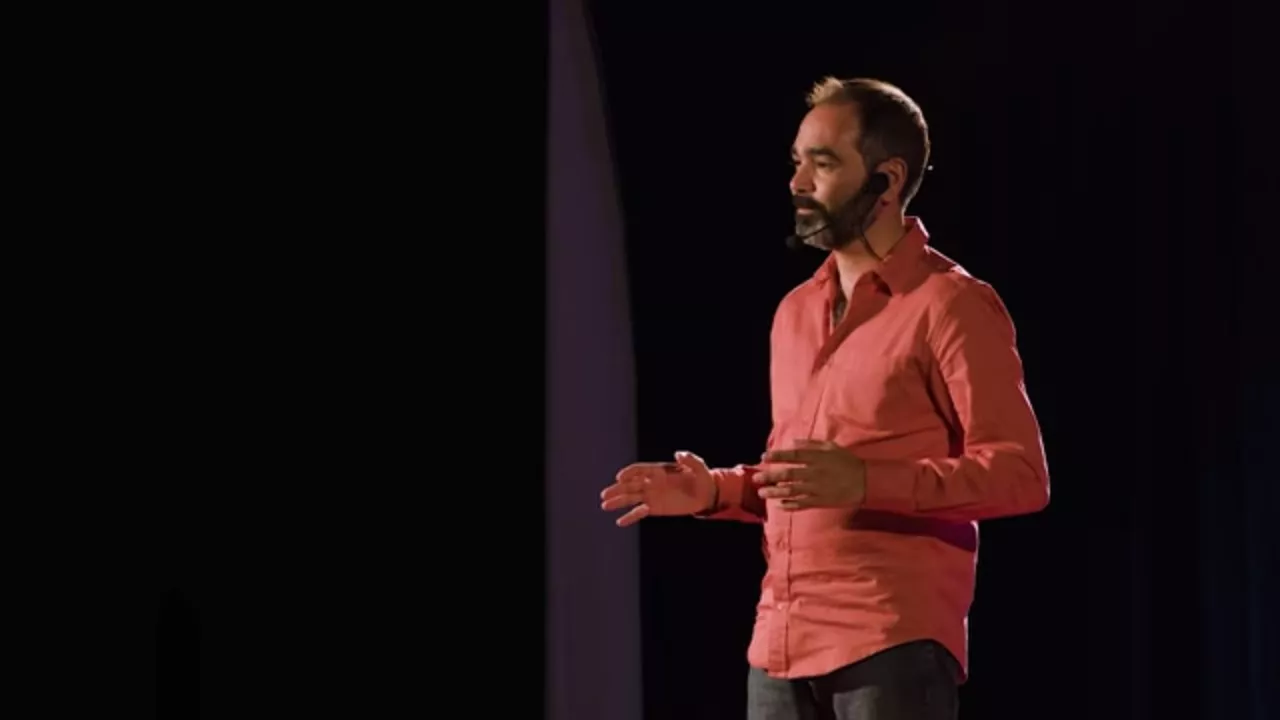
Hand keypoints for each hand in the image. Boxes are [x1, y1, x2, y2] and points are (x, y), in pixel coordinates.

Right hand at [600, 451, 716, 526]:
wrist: (706, 495)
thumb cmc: (702, 478)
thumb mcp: (699, 467)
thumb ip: (689, 460)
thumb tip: (678, 454)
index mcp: (659, 471)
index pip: (640, 470)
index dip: (629, 473)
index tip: (620, 478)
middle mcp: (652, 483)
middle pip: (631, 485)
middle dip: (617, 489)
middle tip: (604, 495)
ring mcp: (652, 496)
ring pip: (631, 498)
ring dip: (618, 502)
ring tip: (605, 505)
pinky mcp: (656, 508)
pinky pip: (640, 512)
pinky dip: (631, 517)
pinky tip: (620, 522)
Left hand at [756, 439, 866, 510]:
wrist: (865, 481)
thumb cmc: (847, 462)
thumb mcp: (831, 447)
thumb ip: (811, 444)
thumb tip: (792, 442)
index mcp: (816, 458)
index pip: (792, 456)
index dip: (777, 456)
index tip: (764, 456)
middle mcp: (813, 473)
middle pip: (788, 474)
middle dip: (770, 476)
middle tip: (756, 478)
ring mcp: (816, 488)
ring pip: (791, 491)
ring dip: (775, 492)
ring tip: (762, 493)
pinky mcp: (820, 501)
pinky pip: (802, 504)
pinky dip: (790, 505)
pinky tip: (780, 505)